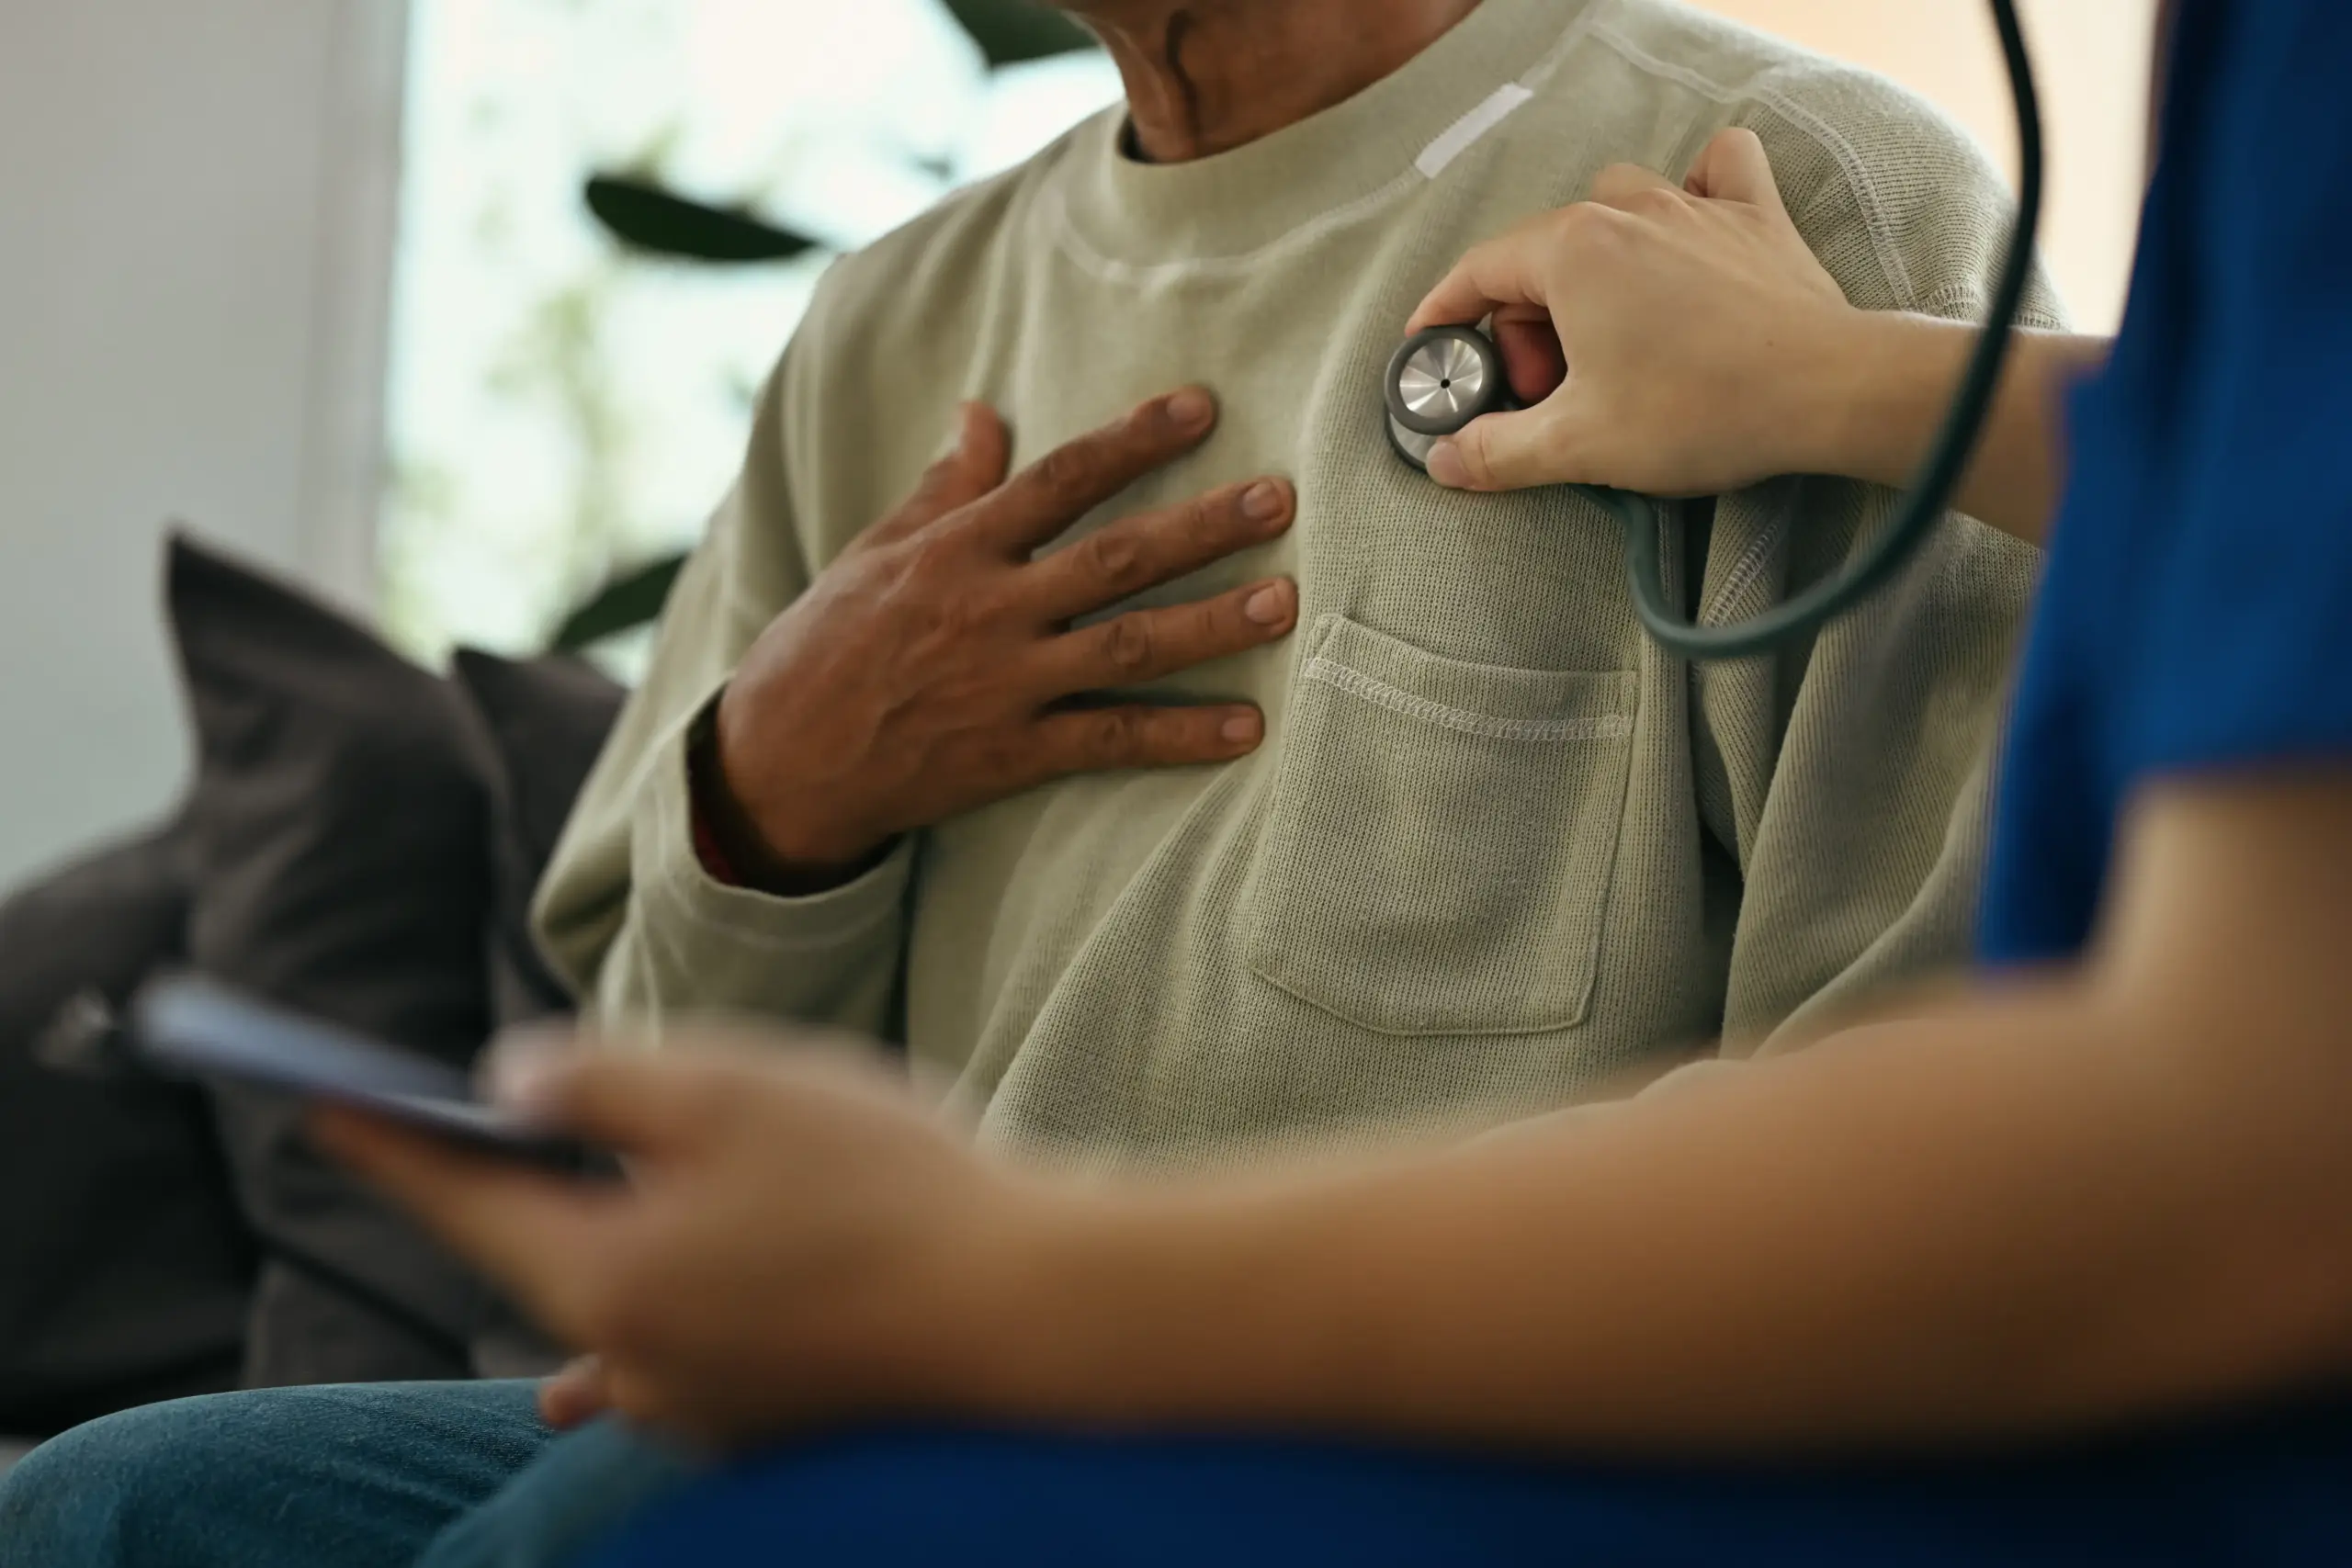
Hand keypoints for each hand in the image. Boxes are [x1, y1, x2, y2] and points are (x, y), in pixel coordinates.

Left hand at [313, 1033, 1057, 1447]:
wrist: (1030, 1312)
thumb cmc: (887, 1184)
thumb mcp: (729, 1088)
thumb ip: (597, 1077)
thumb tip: (506, 1082)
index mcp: (604, 1277)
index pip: (462, 1197)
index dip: (390, 1141)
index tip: (320, 1099)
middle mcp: (633, 1361)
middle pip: (528, 1258)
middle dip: (487, 1186)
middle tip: (433, 1127)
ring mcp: (697, 1404)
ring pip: (591, 1319)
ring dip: (559, 1257)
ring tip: (506, 1225)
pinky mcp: (760, 1419)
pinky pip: (652, 1374)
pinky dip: (611, 1353)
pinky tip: (579, 1392)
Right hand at [712, 388, 1298, 882]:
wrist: (778, 762)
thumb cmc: (826, 645)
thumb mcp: (876, 552)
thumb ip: (944, 487)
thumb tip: (982, 411)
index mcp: (956, 549)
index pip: (1059, 479)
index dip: (1132, 440)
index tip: (1201, 407)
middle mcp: (988, 610)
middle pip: (1113, 558)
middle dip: (1201, 527)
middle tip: (1280, 499)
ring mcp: (1005, 684)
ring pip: (1127, 646)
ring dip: (1211, 625)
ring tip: (1283, 603)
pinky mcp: (1013, 754)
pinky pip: (1110, 741)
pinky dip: (1180, 736)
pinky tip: (1247, 729)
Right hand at [1404, 128, 1864, 495]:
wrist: (1828, 392)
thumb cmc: (1703, 410)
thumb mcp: (1578, 446)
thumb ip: (1497, 451)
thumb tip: (1445, 460)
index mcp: (1571, 253)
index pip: (1478, 271)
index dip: (1445, 316)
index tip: (1432, 351)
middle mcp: (1627, 212)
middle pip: (1541, 251)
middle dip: (1523, 321)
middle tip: (1541, 390)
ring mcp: (1694, 207)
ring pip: (1614, 203)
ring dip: (1591, 258)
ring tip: (1602, 327)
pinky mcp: (1754, 220)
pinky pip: (1717, 169)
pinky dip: (1696, 186)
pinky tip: (1689, 224)